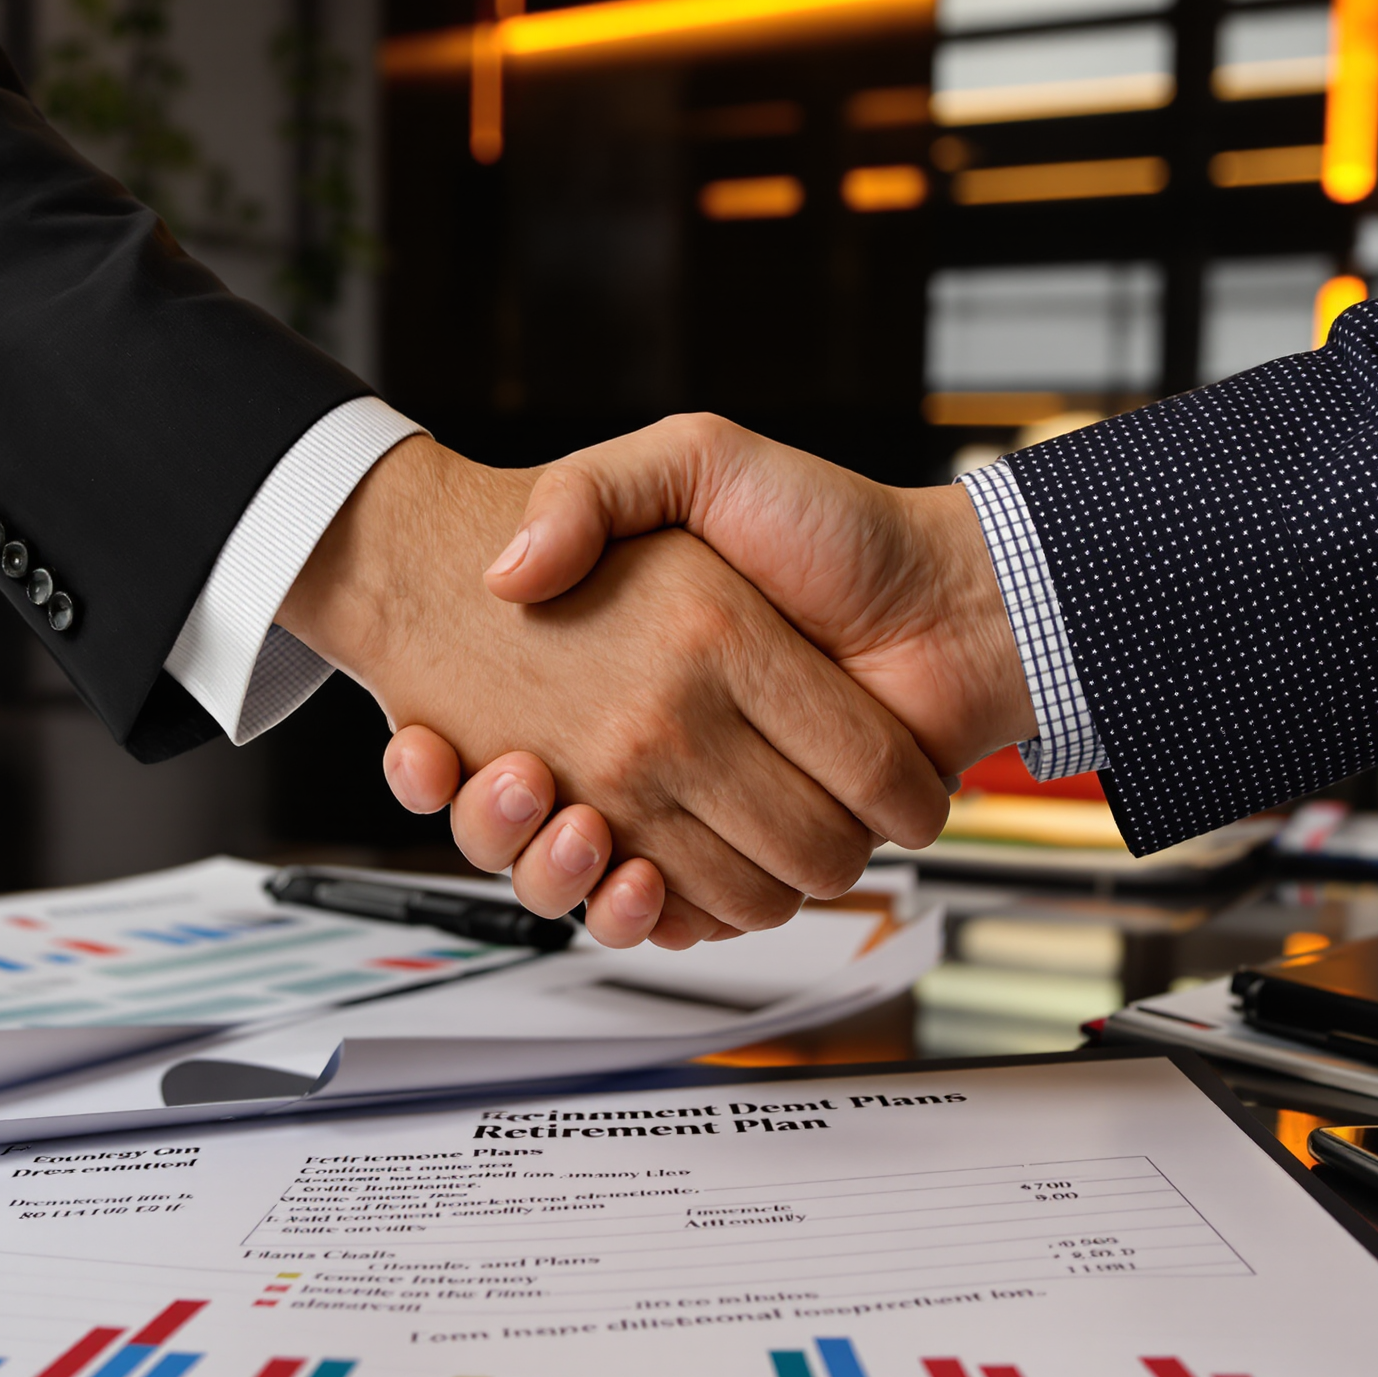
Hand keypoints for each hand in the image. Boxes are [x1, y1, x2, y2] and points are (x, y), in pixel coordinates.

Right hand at [280, 433, 952, 943]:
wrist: (951, 598)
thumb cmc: (834, 524)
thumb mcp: (696, 458)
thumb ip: (593, 490)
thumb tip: (508, 570)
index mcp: (623, 668)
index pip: (497, 739)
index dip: (443, 765)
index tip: (426, 746)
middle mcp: (652, 744)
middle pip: (530, 824)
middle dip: (499, 824)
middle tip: (511, 779)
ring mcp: (699, 806)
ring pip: (590, 880)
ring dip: (563, 873)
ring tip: (572, 822)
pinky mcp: (751, 857)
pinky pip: (675, 918)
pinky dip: (647, 916)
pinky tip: (633, 877)